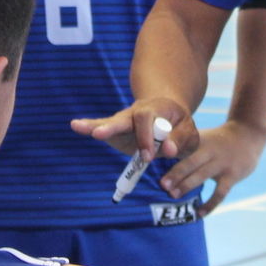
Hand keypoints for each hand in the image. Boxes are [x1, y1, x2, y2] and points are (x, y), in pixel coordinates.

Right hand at [71, 96, 197, 161]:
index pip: (148, 119)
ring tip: (78, 126)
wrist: (169, 118)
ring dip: (97, 126)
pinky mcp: (116, 130)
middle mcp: (138, 111)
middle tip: (100, 134)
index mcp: (158, 109)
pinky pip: (102, 127)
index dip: (146, 137)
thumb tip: (168, 149)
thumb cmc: (180, 127)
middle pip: (125, 117)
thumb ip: (181, 140)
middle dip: (112, 127)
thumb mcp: (189, 133)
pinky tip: (76, 125)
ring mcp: (125, 120)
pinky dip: (89, 126)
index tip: (149, 156)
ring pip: (111, 122)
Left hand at [160, 118, 265, 215]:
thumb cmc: (218, 139)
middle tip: (162, 184)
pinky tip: (199, 213)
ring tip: (173, 195)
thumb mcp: (202, 137)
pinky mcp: (232, 176)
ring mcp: (222, 164)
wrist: (248, 134)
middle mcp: (210, 151)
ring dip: (187, 185)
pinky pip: (220, 193)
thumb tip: (156, 153)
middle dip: (176, 173)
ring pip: (203, 175)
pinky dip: (210, 204)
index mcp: (200, 141)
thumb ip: (182, 145)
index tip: (153, 159)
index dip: (169, 153)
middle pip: (192, 162)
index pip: (183, 147)